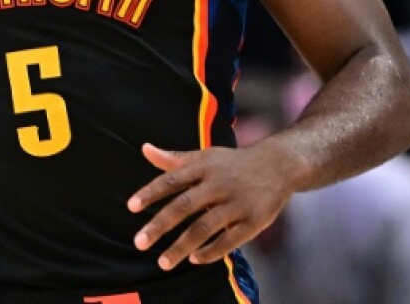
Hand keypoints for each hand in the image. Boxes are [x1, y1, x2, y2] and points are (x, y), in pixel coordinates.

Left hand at [127, 142, 294, 270]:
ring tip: (162, 262)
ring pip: (204, 227)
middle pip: (184, 206)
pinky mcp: (253, 222)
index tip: (131, 207)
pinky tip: (193, 259)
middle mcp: (218, 184)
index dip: (151, 193)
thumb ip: (174, 159)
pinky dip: (211, 251)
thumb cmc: (232, 163)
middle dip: (160, 225)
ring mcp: (237, 204)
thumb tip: (144, 149)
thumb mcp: (204, 156)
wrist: (278, 165)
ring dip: (182, 246)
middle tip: (139, 243)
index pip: (171, 180)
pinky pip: (229, 241)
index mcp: (203, 167)